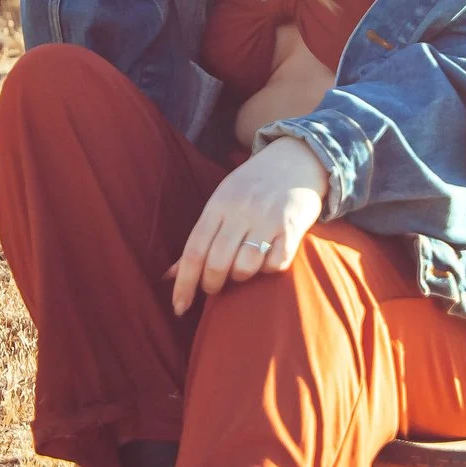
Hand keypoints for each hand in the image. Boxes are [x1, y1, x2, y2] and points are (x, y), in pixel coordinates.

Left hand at [164, 137, 329, 314]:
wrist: (296, 158)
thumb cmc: (252, 187)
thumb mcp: (221, 202)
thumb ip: (199, 238)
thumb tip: (168, 275)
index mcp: (218, 204)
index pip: (194, 250)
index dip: (184, 283)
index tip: (179, 308)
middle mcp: (241, 211)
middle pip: (217, 262)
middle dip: (211, 285)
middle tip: (214, 287)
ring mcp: (268, 219)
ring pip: (245, 266)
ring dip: (240, 277)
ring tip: (242, 270)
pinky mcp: (293, 227)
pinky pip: (276, 264)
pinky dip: (269, 269)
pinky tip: (268, 259)